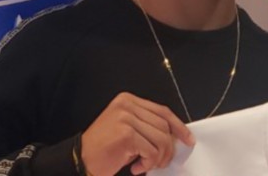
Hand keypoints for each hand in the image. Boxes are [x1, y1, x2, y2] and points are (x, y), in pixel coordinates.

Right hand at [80, 92, 194, 175]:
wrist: (79, 160)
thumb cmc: (104, 149)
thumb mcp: (127, 129)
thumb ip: (147, 126)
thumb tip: (175, 136)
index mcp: (128, 100)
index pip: (162, 111)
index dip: (178, 126)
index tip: (187, 139)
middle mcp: (127, 106)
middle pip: (164, 125)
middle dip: (168, 148)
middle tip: (160, 162)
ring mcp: (126, 118)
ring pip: (161, 139)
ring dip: (159, 158)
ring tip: (147, 165)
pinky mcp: (126, 134)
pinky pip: (152, 150)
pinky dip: (149, 163)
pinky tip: (137, 167)